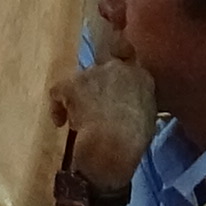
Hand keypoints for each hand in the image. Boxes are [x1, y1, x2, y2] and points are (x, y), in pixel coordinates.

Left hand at [54, 57, 159, 180]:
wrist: (116, 139)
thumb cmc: (136, 138)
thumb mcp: (148, 119)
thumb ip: (138, 107)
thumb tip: (129, 110)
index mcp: (141, 76)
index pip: (128, 65)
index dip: (118, 78)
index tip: (114, 91)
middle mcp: (116, 67)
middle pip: (102, 71)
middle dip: (97, 88)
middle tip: (97, 109)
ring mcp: (92, 73)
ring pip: (80, 81)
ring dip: (80, 98)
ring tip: (82, 121)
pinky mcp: (71, 84)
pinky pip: (58, 91)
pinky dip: (58, 107)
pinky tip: (60, 122)